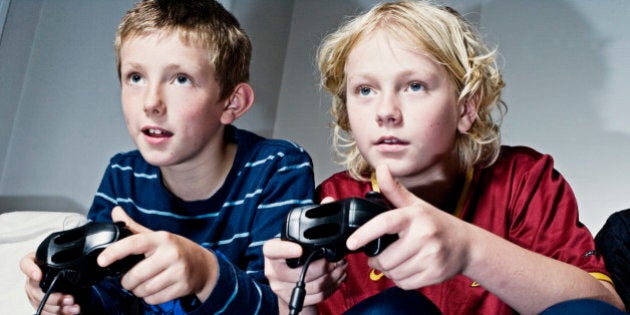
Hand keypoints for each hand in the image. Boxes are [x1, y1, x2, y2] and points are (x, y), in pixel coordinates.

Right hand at [19, 252, 80, 314]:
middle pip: (35, 289)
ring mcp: (35, 293)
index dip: (30, 269)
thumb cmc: (69, 268)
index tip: (39, 276)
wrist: (72, 281)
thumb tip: (96, 261)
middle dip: (54, 297)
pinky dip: (58, 314)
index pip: (26, 263)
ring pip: (41, 304)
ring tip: (74, 308)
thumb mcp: (71, 261)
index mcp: (38, 263)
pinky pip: (44, 312)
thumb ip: (74, 259)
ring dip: (58, 308)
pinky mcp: (40, 305)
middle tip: (70, 298)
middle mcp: (33, 279)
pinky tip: (70, 312)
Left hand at [97, 206, 218, 304]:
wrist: (204, 265)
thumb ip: (134, 227)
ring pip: (145, 289)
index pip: (134, 243)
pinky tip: (155, 290)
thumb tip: (115, 211)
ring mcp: (178, 271)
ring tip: (143, 285)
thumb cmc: (177, 250)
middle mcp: (171, 253)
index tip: (102, 260)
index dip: (115, 252)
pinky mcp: (183, 286)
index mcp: (162, 239)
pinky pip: (155, 299)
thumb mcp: (158, 237)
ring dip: (138, 291)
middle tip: (130, 279)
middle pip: (136, 274)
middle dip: (127, 281)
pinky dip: (150, 298)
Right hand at [263, 200, 346, 313]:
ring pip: (313, 285)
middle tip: (337, 259)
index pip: (272, 250)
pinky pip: (316, 297)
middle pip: (302, 272)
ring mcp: (281, 287)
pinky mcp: (292, 300)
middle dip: (325, 266)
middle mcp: (273, 271)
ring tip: (340, 267)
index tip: (299, 249)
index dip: (285, 250)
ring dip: (332, 277)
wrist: (287, 283)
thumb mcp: (299, 237)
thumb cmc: (294, 255)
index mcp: (272, 252)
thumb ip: (314, 218)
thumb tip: (328, 201)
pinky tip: (337, 278)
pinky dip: (331, 288)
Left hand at [346, 165, 472, 289]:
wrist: (466, 245)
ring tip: (397, 260)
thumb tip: (380, 167)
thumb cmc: (436, 223)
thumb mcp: (415, 204)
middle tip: (380, 255)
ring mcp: (431, 256)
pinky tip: (408, 269)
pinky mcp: (435, 274)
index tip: (351, 243)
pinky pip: (405, 284)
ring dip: (389, 271)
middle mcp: (423, 235)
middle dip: (377, 260)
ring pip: (394, 273)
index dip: (365, 233)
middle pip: (385, 258)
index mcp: (414, 216)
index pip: (385, 223)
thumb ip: (394, 189)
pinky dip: (401, 280)